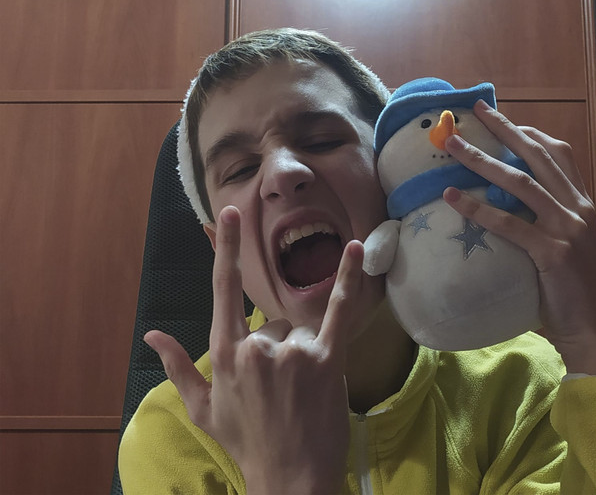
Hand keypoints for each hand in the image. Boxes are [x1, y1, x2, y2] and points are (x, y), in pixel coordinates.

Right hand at [145, 206, 363, 494]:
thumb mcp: (203, 409)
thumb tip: (151, 334)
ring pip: (298, 331)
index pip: (222, 291)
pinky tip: (357, 249)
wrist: (289, 480)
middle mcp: (256, 348)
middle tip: (281, 390)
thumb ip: (176, 367)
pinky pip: (339, 311)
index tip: (228, 215)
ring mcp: (292, 352)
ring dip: (302, 354)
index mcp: (224, 355)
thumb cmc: (245, 443)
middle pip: (272, 323)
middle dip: (277, 350)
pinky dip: (350, 279)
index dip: (225, 249)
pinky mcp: (326, 359)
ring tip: (301, 392)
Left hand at [443, 100, 595, 375]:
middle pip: (537, 156)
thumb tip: (499, 206)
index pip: (557, 155)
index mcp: (580, 204)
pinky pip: (510, 225)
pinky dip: (479, 208)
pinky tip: (452, 197)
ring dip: (482, 160)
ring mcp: (567, 229)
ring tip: (453, 146)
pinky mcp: (553, 254)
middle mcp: (576, 209)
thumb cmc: (573, 290)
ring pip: (520, 183)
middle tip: (478, 110)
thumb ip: (540, 222)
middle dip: (505, 129)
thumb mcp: (562, 245)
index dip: (529, 133)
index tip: (501, 119)